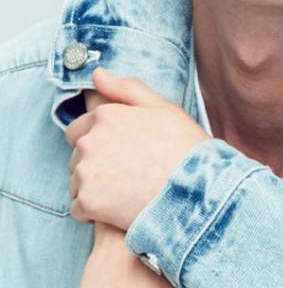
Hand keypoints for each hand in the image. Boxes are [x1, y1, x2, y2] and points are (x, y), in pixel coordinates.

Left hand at [65, 69, 207, 230]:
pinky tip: (119, 213)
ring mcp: (87, 172)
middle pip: (77, 156)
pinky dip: (94, 213)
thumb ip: (128, 89)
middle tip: (127, 176)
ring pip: (77, 183)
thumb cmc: (188, 152)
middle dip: (94, 164)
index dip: (100, 142)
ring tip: (127, 195)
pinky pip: (79, 210)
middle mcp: (90, 141)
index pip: (79, 128)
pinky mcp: (88, 203)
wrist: (200, 195)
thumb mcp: (165, 110)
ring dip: (94, 189)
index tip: (122, 156)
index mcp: (105, 116)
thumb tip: (97, 74)